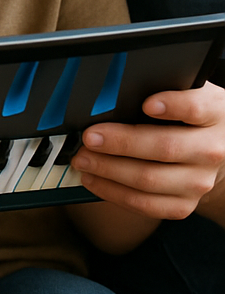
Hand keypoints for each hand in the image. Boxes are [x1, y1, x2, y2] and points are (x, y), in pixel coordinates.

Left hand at [73, 81, 224, 220]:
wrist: (213, 151)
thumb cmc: (186, 115)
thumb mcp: (183, 92)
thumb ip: (157, 88)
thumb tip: (111, 91)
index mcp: (212, 115)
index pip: (195, 108)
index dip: (172, 106)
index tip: (146, 104)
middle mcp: (210, 150)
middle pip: (165, 147)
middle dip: (121, 142)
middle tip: (89, 137)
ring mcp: (199, 181)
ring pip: (151, 179)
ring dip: (110, 170)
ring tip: (83, 158)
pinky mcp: (184, 204)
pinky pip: (147, 204)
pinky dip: (114, 192)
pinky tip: (93, 179)